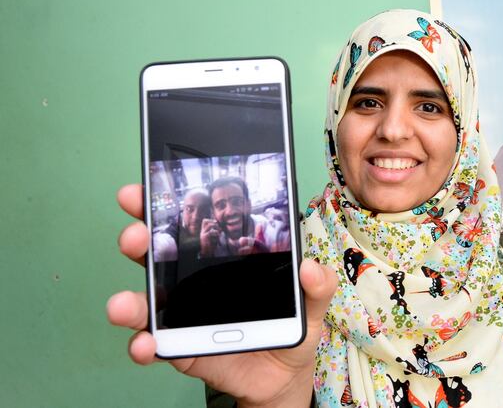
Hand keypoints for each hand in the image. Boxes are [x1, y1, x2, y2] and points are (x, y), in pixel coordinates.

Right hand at [109, 184, 337, 407]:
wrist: (284, 373)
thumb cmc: (290, 324)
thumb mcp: (312, 302)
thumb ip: (317, 284)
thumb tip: (308, 268)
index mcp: (222, 259)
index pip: (191, 225)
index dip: (165, 206)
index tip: (143, 191)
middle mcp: (193, 281)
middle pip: (159, 255)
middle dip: (140, 240)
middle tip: (136, 236)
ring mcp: (183, 315)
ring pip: (148, 302)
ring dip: (131, 301)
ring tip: (122, 304)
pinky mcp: (181, 348)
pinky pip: (156, 345)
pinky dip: (144, 344)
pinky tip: (145, 343)